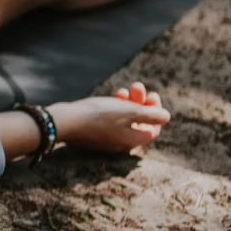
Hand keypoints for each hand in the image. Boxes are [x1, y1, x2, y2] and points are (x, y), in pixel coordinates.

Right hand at [51, 81, 170, 152]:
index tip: (151, 97)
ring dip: (128, 102)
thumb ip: (152, 115)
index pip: (153, 130)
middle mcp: (121, 143)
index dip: (156, 112)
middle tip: (138, 87)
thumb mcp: (130, 111)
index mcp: (132, 141)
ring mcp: (106, 139)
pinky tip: (111, 96)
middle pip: (139, 123)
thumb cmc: (98, 116)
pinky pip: (110, 121)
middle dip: (141, 103)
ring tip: (124, 89)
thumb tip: (166, 117)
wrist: (64, 121)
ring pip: (124, 120)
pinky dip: (115, 108)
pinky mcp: (94, 133)